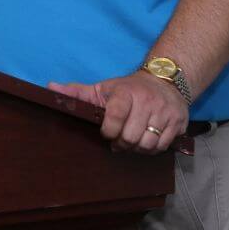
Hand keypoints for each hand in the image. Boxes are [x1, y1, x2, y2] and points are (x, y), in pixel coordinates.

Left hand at [49, 71, 188, 153]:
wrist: (164, 80)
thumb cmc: (127, 89)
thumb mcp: (102, 88)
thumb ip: (77, 92)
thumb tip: (49, 88)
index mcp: (125, 92)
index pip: (115, 116)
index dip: (108, 130)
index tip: (106, 131)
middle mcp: (147, 101)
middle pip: (131, 136)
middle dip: (122, 142)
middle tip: (118, 139)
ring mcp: (165, 112)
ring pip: (147, 144)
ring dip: (137, 148)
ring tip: (131, 140)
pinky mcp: (179, 122)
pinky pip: (163, 146)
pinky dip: (152, 149)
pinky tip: (146, 140)